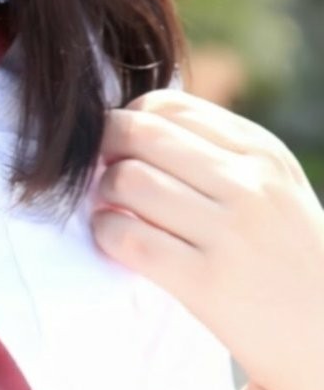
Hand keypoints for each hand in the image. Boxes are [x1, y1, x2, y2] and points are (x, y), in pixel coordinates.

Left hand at [91, 89, 323, 389]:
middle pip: (141, 135)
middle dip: (104, 149)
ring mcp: (230, 233)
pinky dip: (106, 233)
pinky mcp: (206, 282)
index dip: (129, 120)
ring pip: (128, 181)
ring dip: (103, 194)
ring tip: (110, 210)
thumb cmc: (289, 259)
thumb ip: (221, 154)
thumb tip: (139, 123)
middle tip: (101, 174)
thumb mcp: (275, 188)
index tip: (120, 147)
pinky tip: (114, 241)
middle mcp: (249, 185)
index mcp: (263, 154)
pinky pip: (128, 238)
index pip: (170, 107)